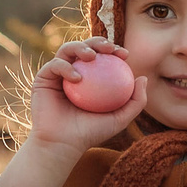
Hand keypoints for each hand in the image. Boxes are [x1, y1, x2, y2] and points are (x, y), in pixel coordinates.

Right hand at [26, 38, 150, 155]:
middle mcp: (74, 72)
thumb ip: (136, 101)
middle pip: (86, 48)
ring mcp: (58, 74)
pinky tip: (77, 78)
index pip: (103, 58)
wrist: (62, 144)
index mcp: (91, 78)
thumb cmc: (91, 134)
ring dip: (81, 47)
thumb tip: (143, 78)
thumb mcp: (120, 119)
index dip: (114, 50)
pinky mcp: (43, 78)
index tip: (124, 54)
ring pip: (68, 50)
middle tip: (109, 49)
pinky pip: (55, 65)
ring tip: (91, 56)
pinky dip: (66, 67)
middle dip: (98, 42)